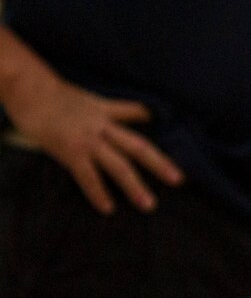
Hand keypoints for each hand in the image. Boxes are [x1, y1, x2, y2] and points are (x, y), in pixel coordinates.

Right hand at [6, 69, 182, 214]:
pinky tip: (108, 208)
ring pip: (118, 165)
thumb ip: (112, 108)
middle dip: (159, 163)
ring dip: (135, 186)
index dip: (151, 124)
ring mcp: (87, 140)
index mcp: (104, 110)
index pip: (134, 114)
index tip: (166, 131)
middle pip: (137, 146)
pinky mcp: (70, 152)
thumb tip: (137, 114)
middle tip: (178, 180)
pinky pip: (88, 177)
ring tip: (149, 205)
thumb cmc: (51, 95)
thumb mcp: (86, 98)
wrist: (25, 89)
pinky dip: (98, 193)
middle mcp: (101, 126)